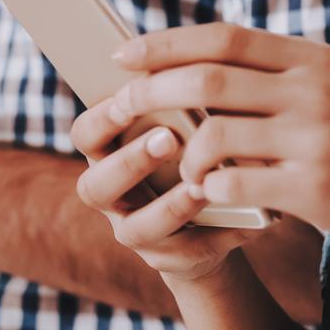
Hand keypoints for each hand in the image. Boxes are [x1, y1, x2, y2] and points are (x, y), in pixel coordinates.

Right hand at [72, 113, 250, 285]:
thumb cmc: (191, 153)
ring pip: (135, 229)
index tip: (130, 98)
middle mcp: (110, 196)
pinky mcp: (168, 260)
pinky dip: (218, 235)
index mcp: (106, 155)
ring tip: (203, 187)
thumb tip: (196, 69)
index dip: (101, 119)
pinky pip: (187, 254)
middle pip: (95, 186)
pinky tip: (244, 221)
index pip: (85, 136)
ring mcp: (134, 231)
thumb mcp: (180, 126)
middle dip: (130, 162)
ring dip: (170, 206)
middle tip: (168, 139)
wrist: (209, 220)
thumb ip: (176, 105)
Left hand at [98, 22, 329, 273]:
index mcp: (314, 59)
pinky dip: (209, 189)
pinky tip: (210, 195)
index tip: (124, 52)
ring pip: (213, 133)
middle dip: (149, 91)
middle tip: (121, 106)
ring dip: (182, 153)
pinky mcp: (316, 189)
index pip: (223, 38)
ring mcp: (315, 139)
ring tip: (182, 167)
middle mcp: (313, 91)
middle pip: (206, 78)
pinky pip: (235, 183)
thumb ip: (279, 72)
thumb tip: (201, 61)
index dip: (165, 43)